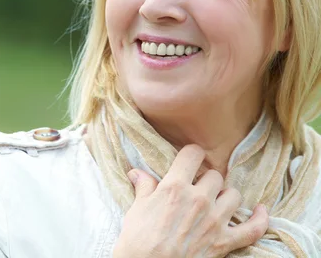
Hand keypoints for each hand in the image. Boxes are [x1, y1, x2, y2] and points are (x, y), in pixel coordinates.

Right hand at [113, 144, 268, 257]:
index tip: (188, 161)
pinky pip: (253, 228)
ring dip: (225, 197)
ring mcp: (214, 221)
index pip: (193, 154)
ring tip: (216, 202)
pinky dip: (260, 220)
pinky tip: (259, 211)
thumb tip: (136, 172)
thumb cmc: (138, 239)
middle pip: (215, 175)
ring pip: (233, 194)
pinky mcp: (224, 242)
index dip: (191, 156)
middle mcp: (199, 199)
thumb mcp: (137, 208)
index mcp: (175, 186)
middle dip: (206, 180)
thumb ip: (144, 186)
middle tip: (197, 189)